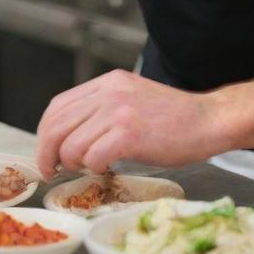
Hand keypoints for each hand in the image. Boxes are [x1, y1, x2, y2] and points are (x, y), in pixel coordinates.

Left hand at [35, 69, 226, 178]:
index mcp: (107, 83)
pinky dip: (93, 168)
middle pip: (56, 125)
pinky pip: (92, 157)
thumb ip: (102, 110)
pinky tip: (106, 168)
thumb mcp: (131, 101)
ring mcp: (118, 111)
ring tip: (88, 168)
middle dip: (47, 153)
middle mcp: (109, 92)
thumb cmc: (174, 119)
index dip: (45, 133)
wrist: (209, 120)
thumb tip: (71, 138)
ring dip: (73, 164)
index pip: (57, 106)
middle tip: (52, 171)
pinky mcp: (129, 134)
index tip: (47, 152)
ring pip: (71, 144)